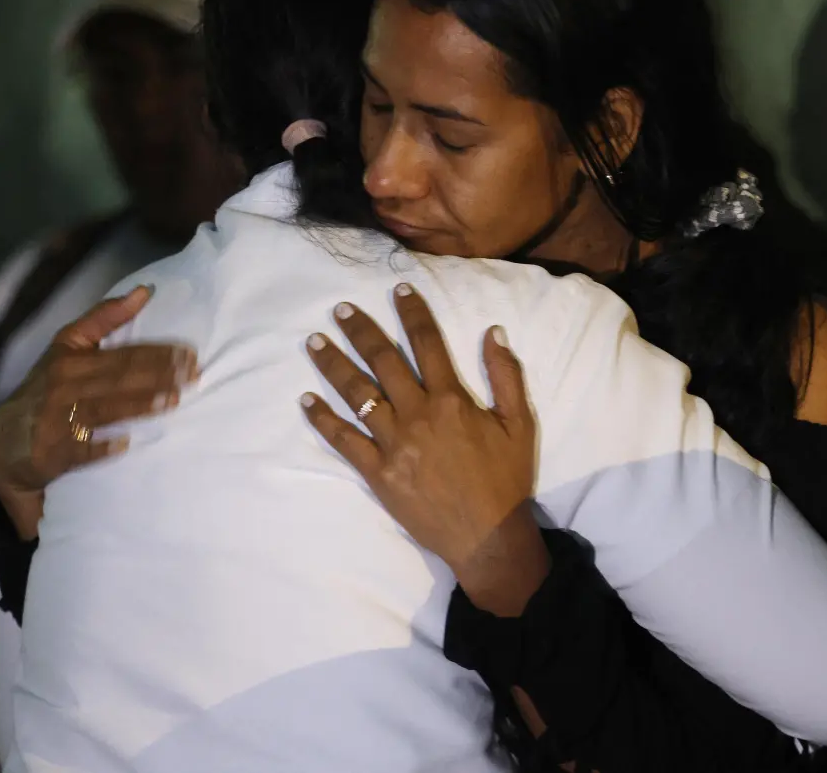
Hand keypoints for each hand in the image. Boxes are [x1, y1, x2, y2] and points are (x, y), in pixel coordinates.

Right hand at [0, 286, 197, 538]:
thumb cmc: (48, 388)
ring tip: (173, 400)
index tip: (190, 353)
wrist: (6, 442)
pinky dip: (101, 447)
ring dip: (139, 405)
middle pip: (118, 378)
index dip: (156, 352)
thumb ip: (105, 319)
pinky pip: (80, 450)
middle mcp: (63, 386)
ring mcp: (56, 420)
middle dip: (158, 375)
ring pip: (104, 409)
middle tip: (194, 375)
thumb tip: (145, 291)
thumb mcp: (68, 348)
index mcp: (70, 358)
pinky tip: (126, 444)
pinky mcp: (52, 453)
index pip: (122, 354)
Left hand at [301, 283, 549, 614]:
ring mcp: (393, 444)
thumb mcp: (520, 423)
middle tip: (341, 309)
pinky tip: (306, 399)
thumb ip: (506, 374)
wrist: (488, 536)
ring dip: (333, 365)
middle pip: (382, 361)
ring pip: (357, 394)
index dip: (412, 312)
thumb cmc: (506, 479)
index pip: (426, 342)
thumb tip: (492, 331)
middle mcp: (417, 414)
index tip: (398, 289)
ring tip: (314, 342)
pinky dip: (323, 419)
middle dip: (360, 330)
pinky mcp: (378, 473)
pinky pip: (344, 441)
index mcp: (451, 399)